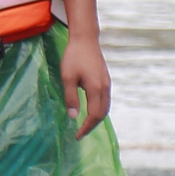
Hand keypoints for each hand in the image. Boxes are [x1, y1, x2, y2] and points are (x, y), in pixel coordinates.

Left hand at [57, 0, 109, 136]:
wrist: (85, 39)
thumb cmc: (74, 57)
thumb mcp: (67, 77)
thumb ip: (70, 97)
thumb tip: (73, 116)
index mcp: (96, 89)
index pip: (93, 115)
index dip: (86, 127)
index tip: (77, 136)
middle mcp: (105, 88)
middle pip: (102, 114)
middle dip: (92, 125)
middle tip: (80, 133)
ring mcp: (107, 84)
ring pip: (105, 107)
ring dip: (96, 118)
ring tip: (85, 125)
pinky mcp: (105, 80)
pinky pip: (105, 100)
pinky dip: (99, 109)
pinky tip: (90, 110)